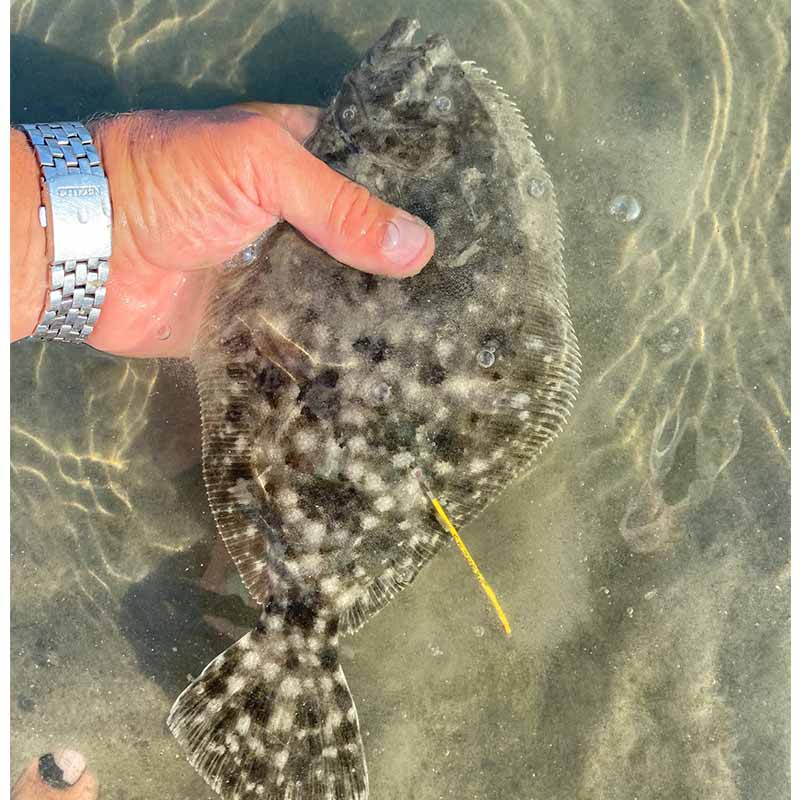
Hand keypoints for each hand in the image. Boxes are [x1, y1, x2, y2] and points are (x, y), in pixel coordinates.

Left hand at [12, 104, 434, 357]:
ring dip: (375, 315)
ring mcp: (277, 275)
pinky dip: (336, 352)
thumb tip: (420, 248)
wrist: (86, 250)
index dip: (414, 198)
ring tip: (440, 337)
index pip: (372, 175)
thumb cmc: (169, 182)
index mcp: (298, 162)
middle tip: (465, 294)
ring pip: (340, 296)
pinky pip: (306, 340)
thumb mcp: (258, 166)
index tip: (467, 228)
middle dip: (401, 267)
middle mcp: (294, 220)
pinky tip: (383, 369)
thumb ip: (338, 204)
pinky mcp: (257, 325)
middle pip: (361, 242)